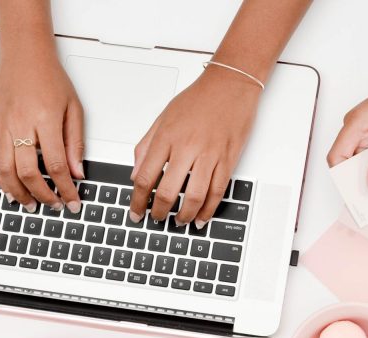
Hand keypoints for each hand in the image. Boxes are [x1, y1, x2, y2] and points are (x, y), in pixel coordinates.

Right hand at [0, 50, 84, 213]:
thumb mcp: (74, 109)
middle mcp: (20, 124)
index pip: (56, 165)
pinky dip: (2, 178)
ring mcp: (2, 125)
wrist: (24, 55)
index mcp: (45, 119)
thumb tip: (77, 173)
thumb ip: (75, 143)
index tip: (73, 202)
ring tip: (30, 204)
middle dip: (42, 195)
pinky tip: (11, 188)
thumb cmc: (50, 78)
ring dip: (18, 192)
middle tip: (54, 206)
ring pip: (5, 170)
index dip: (65, 189)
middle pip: (28, 172)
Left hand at [130, 67, 259, 226]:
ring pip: (194, 197)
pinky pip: (217, 192)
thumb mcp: (163, 117)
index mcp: (167, 137)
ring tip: (179, 221)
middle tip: (156, 219)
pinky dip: (208, 209)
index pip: (145, 177)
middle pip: (167, 192)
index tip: (136, 212)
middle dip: (159, 212)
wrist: (231, 85)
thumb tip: (136, 173)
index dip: (138, 200)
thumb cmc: (198, 98)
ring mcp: (209, 155)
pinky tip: (201, 217)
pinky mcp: (228, 160)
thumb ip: (146, 146)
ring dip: (184, 215)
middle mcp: (187, 148)